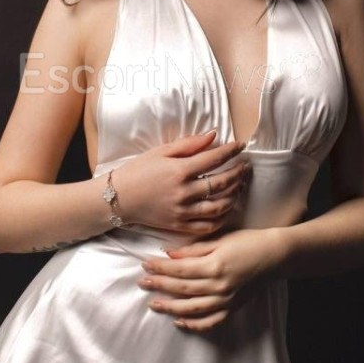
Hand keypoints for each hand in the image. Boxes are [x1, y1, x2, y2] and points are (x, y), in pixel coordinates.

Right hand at [110, 131, 251, 236]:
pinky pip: (208, 226)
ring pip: (220, 207)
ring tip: (239, 187)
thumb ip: (189, 144)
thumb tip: (213, 136)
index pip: (214, 159)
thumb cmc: (138, 171)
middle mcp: (184, 192)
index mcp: (179, 171)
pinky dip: (222, 218)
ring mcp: (183, 211)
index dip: (231, 151)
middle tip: (245, 167)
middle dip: (238, 173)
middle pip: (222, 183)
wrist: (118, 198)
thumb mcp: (160, 152)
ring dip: (234, 196)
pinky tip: (226, 209)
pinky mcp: (179, 226)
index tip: (241, 145)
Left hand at [137, 228, 287, 332]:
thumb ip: (194, 249)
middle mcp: (218, 286)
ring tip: (154, 304)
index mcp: (214, 265)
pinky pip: (211, 321)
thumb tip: (168, 253)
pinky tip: (179, 322)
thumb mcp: (220, 239)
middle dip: (160, 285)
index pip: (179, 268)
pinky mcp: (233, 308)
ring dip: (171, 307)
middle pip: (182, 288)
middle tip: (142, 283)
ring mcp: (226, 300)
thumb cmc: (248, 242)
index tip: (144, 265)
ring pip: (192, 308)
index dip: (160, 268)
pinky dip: (194, 325)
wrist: (275, 256)